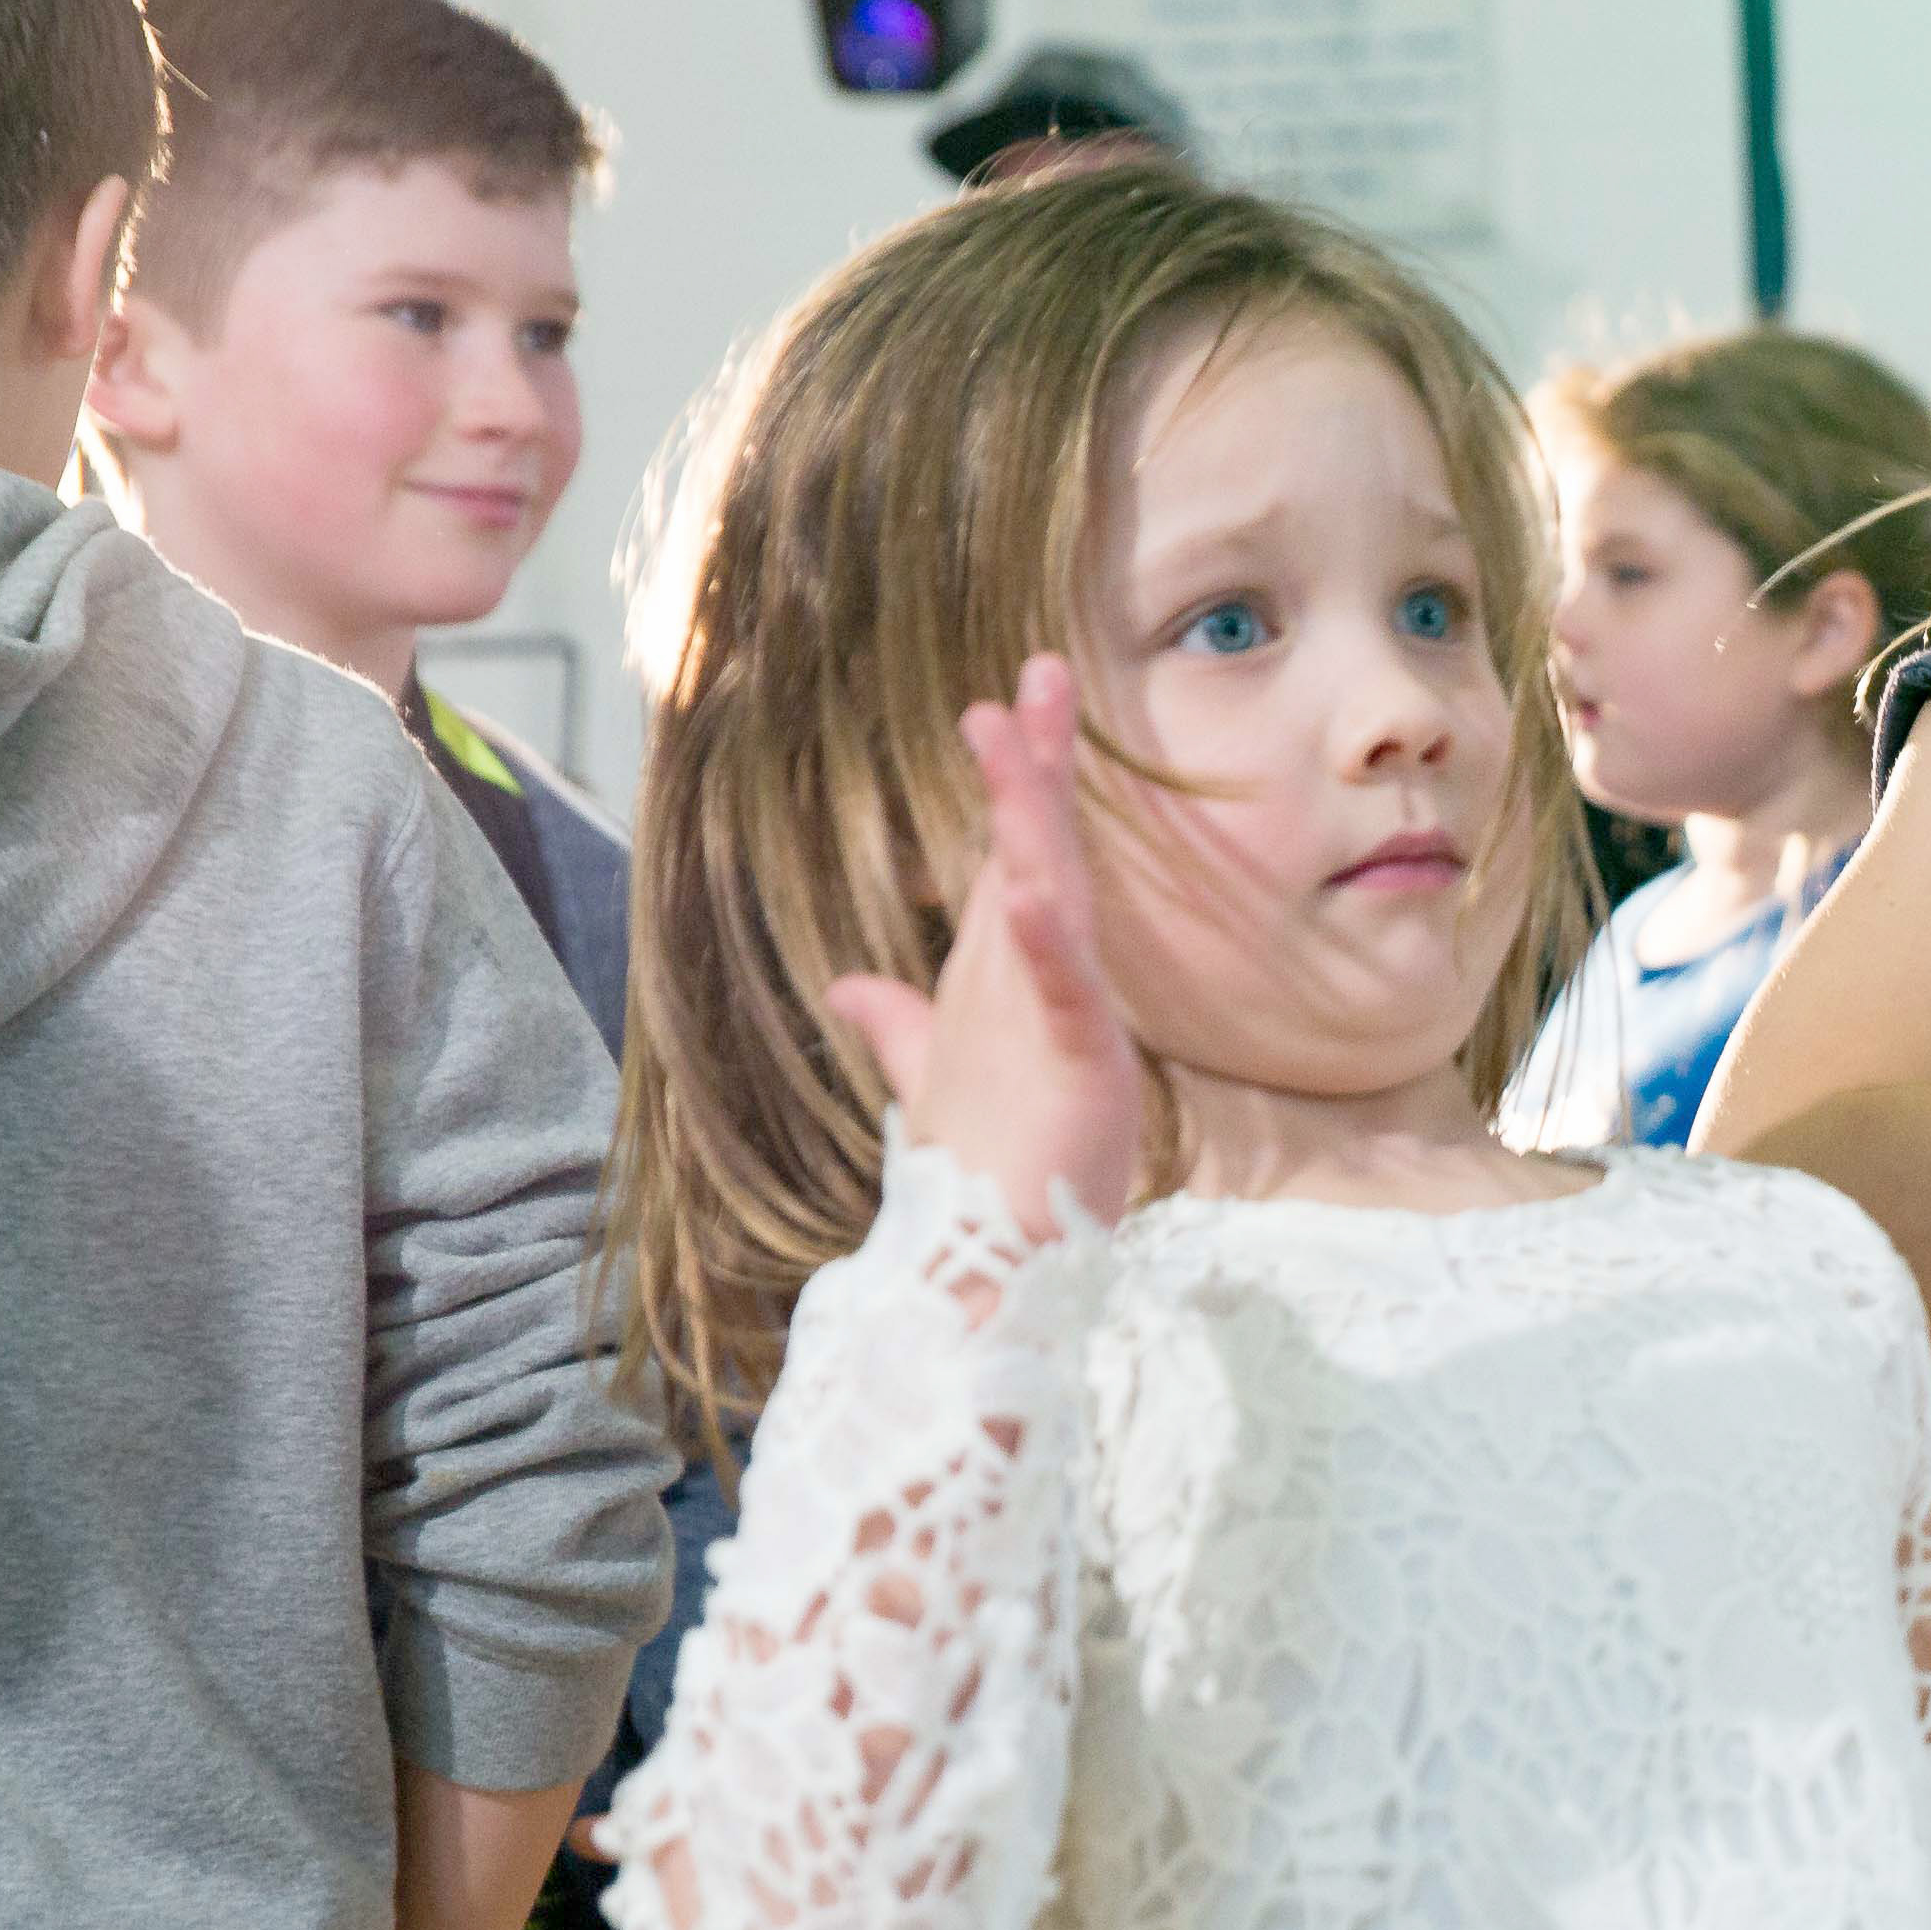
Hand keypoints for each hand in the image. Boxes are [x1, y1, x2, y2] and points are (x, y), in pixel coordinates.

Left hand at [820, 656, 1144, 1242]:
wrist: (1004, 1257)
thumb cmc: (991, 1168)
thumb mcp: (930, 1076)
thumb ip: (897, 1023)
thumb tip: (849, 983)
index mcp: (1005, 974)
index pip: (1014, 854)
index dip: (1013, 777)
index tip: (1004, 700)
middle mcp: (1041, 979)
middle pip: (1040, 850)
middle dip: (1038, 764)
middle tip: (1039, 672)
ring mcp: (1064, 1015)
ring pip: (1052, 894)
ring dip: (1033, 815)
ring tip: (1018, 737)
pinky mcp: (1081, 1061)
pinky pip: (1063, 988)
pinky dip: (1049, 938)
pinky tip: (1033, 888)